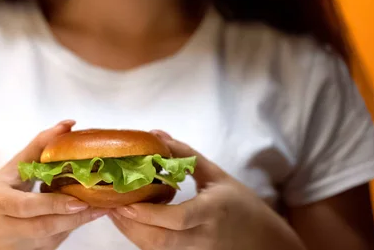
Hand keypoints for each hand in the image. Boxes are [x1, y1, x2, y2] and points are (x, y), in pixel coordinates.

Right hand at [0, 120, 107, 249]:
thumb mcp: (12, 168)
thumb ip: (39, 146)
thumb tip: (67, 125)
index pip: (26, 206)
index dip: (53, 204)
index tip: (79, 200)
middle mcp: (5, 227)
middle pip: (43, 226)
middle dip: (74, 217)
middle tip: (101, 205)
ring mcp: (18, 245)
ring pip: (53, 237)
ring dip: (77, 223)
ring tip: (101, 207)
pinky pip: (55, 240)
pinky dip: (71, 227)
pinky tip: (86, 214)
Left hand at [109, 130, 305, 249]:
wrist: (264, 241)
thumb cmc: (241, 204)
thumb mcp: (217, 174)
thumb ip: (185, 155)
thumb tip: (155, 134)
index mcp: (213, 211)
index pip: (178, 218)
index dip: (148, 214)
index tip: (125, 202)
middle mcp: (203, 236)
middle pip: (159, 241)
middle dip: (129, 226)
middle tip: (109, 204)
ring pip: (155, 249)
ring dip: (131, 232)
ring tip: (114, 210)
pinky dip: (141, 237)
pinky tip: (131, 221)